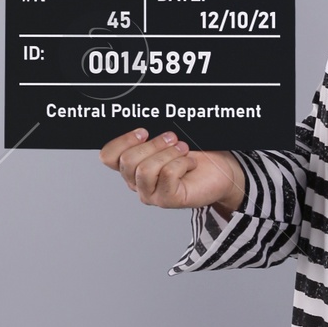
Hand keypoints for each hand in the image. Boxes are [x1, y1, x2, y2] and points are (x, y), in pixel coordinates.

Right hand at [100, 131, 245, 215]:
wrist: (220, 170)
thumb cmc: (193, 154)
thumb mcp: (166, 140)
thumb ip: (149, 136)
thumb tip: (142, 125)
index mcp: (131, 165)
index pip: (107, 156)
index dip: (122, 141)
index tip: (144, 131)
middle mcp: (136, 182)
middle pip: (127, 161)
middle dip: (153, 144)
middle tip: (172, 138)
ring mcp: (151, 194)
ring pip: (145, 170)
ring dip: (167, 154)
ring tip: (183, 150)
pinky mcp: (168, 200)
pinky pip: (167, 175)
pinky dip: (182, 163)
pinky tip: (190, 164)